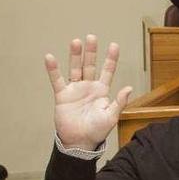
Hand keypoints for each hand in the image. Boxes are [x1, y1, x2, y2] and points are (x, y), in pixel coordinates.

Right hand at [44, 35, 132, 150]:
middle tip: (91, 37)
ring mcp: (75, 89)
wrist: (80, 142)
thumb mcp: (111, 116)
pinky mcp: (63, 95)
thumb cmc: (97, 130)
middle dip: (91, 52)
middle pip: (90, 65)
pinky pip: (57, 80)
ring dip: (75, 56)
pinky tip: (50, 58)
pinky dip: (53, 69)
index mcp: (102, 91)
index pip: (107, 71)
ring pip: (75, 69)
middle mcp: (89, 87)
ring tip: (76, 42)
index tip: (114, 45)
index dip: (111, 59)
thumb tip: (129, 88)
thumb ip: (119, 102)